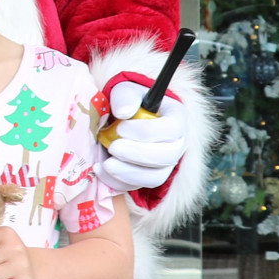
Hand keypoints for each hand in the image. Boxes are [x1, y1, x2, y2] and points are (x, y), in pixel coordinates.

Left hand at [99, 78, 187, 192]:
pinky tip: (101, 170)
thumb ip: (126, 97)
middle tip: (113, 147)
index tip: (120, 127)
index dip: (146, 132)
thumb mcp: (127, 91)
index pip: (171, 130)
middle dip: (137, 154)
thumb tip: (123, 112)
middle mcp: (177, 144)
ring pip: (155, 177)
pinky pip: (139, 186)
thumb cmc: (130, 103)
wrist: (124, 119)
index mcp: (177, 118)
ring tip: (106, 163)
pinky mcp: (150, 177)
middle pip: (167, 156)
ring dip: (129, 173)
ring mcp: (166, 164)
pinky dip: (119, 182)